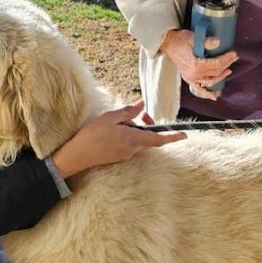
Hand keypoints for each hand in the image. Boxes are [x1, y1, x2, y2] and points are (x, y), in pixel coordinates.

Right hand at [52, 100, 185, 177]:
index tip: (184, 135)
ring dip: (133, 129)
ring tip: (117, 122)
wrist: (77, 156)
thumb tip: (142, 105)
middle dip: (146, 124)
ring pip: (137, 140)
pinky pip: (129, 144)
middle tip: (140, 114)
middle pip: (147, 136)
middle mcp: (132, 149)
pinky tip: (111, 131)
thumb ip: (128, 112)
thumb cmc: (92, 135)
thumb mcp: (110, 118)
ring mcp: (125, 155)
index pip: (158, 138)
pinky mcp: (119, 157)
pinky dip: (126, 135)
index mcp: (132, 139)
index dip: (172, 137)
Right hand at [160, 29, 236, 100]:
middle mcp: (193, 75)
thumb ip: (206, 41)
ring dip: (221, 77)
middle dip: (226, 65)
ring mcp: (191, 78)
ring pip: (211, 81)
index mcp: (195, 65)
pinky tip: (214, 97)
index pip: (216, 64)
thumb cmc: (180, 40)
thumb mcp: (193, 37)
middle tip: (234, 58)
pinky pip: (199, 90)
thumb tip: (218, 42)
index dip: (226, 59)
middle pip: (215, 73)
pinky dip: (206, 94)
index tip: (233, 53)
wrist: (168, 43)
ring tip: (228, 70)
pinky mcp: (189, 79)